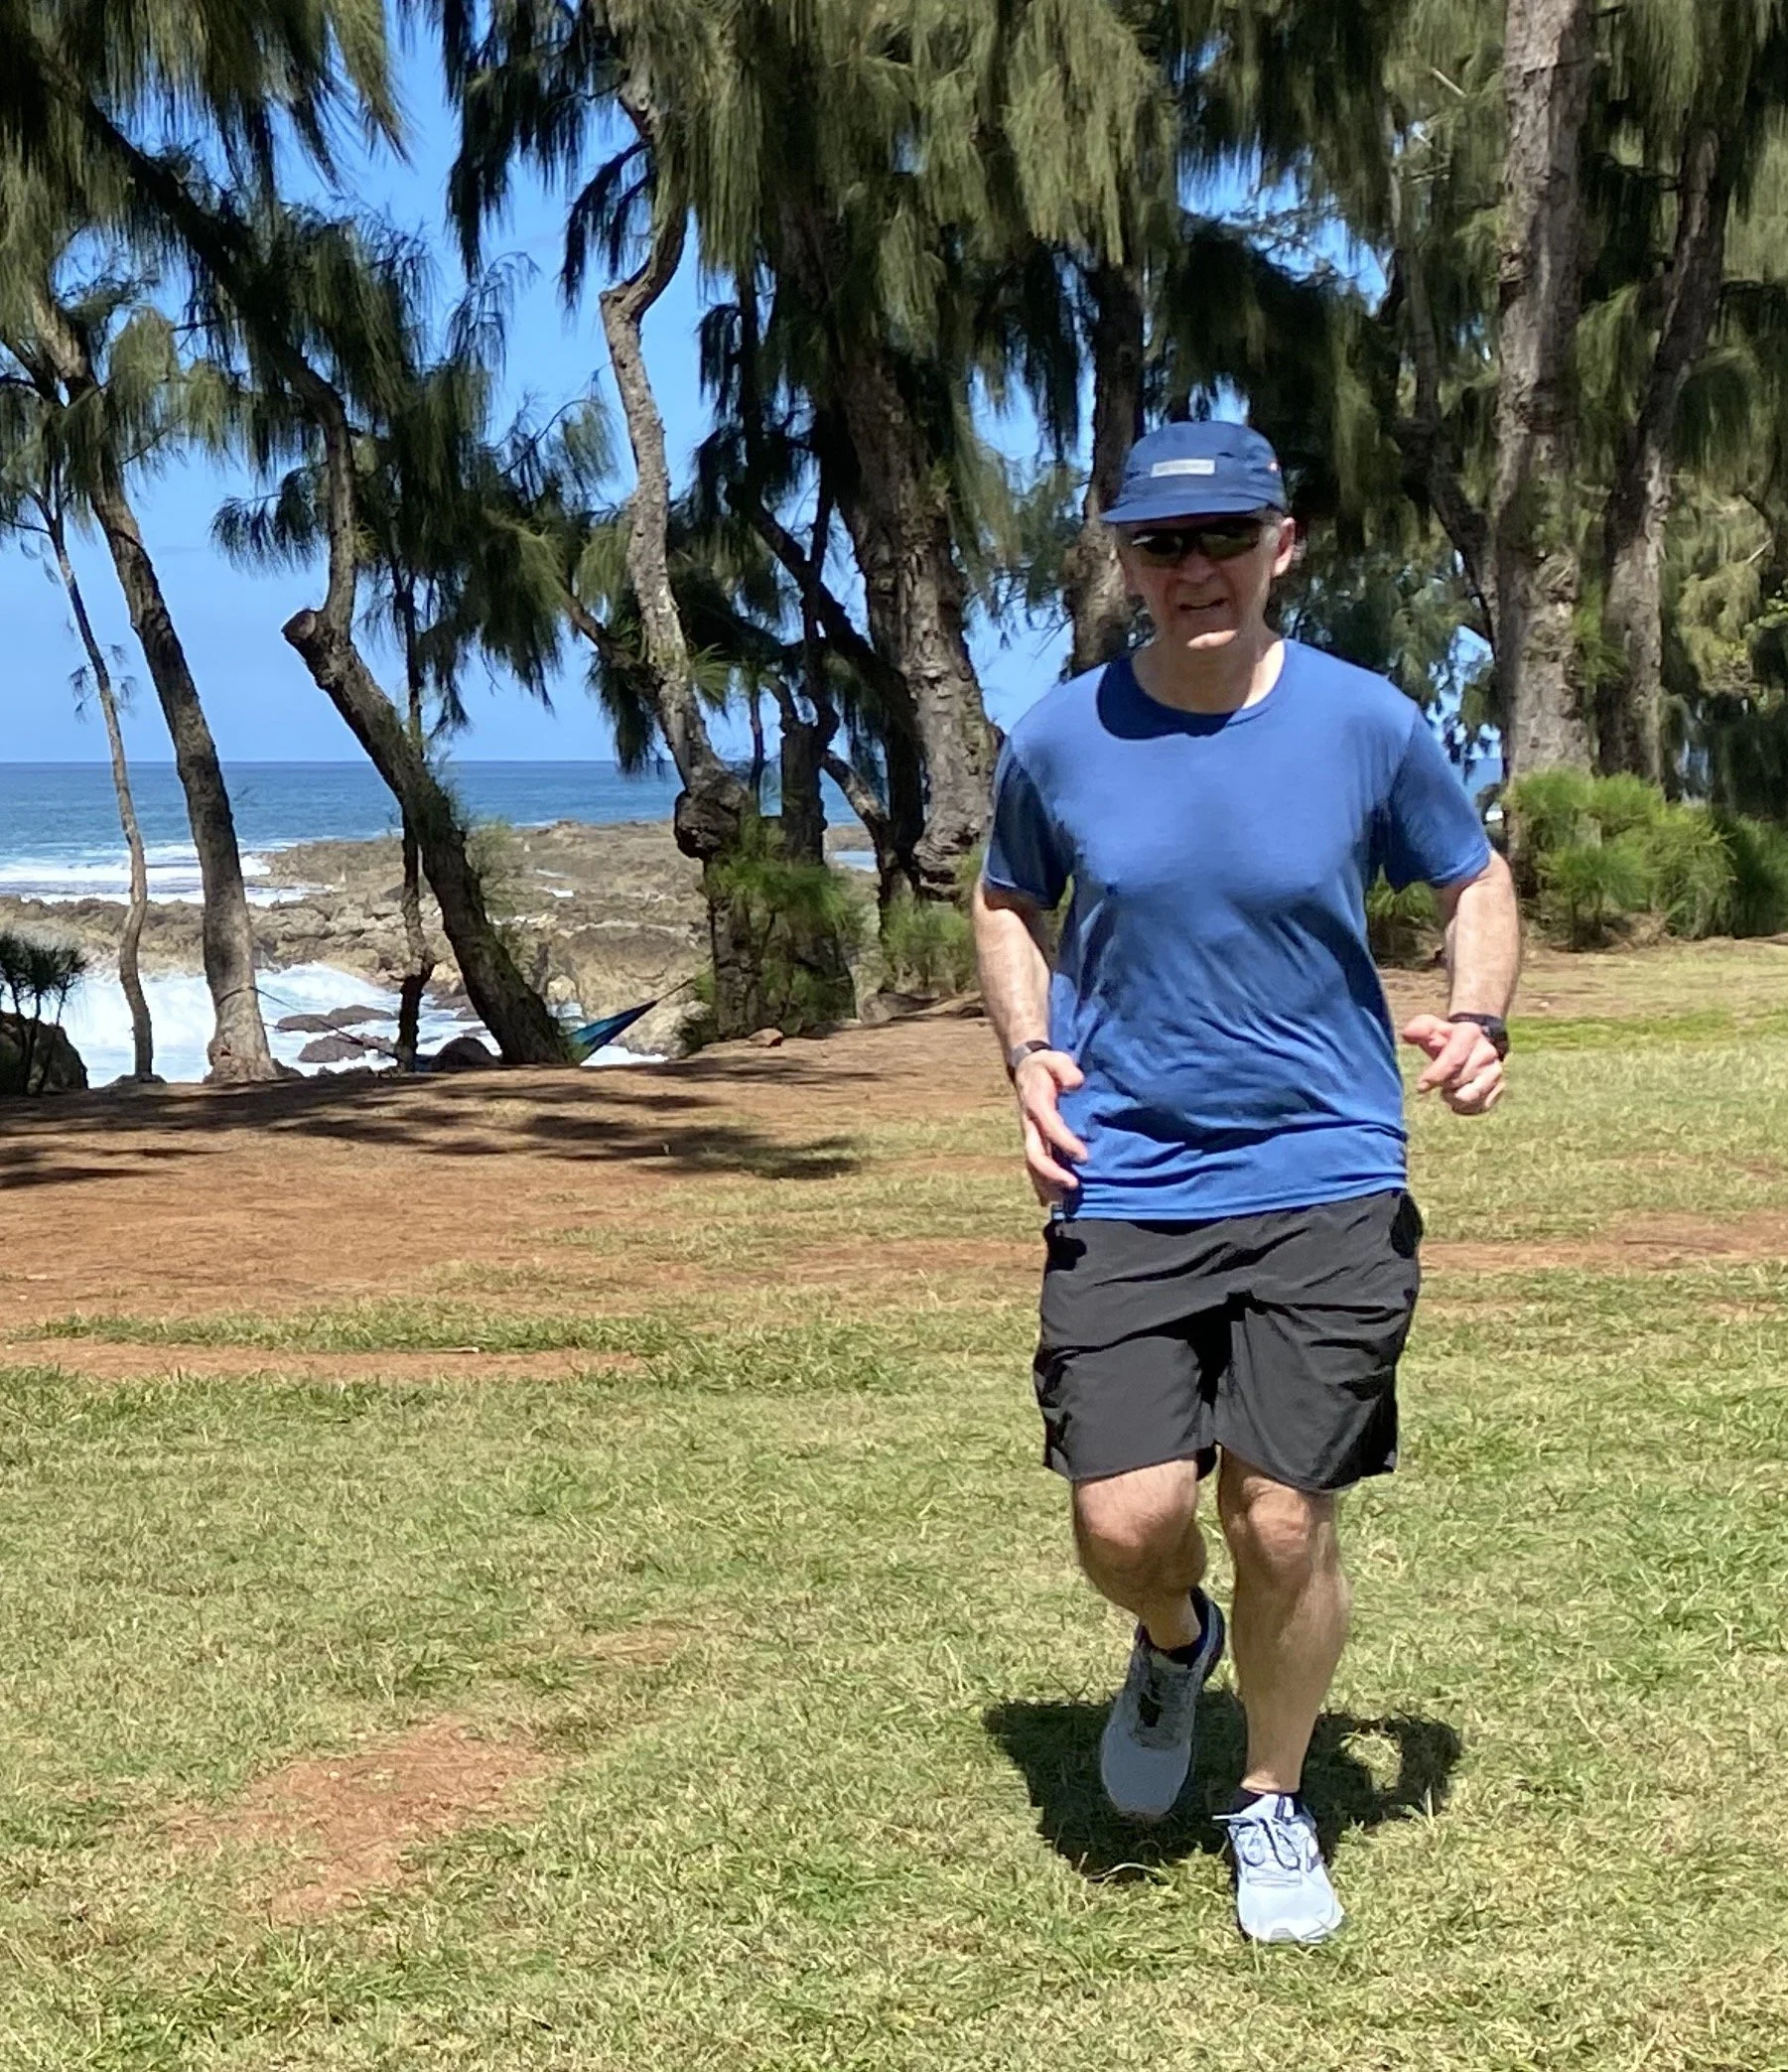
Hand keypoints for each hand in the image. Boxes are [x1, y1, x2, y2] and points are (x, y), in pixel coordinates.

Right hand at [1012, 1049, 1087, 1203]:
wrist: (1026, 1068)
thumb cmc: (1046, 1066)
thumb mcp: (1056, 1059)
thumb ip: (1065, 1069)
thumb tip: (1076, 1082)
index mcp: (1036, 1103)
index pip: (1049, 1126)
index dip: (1064, 1142)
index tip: (1083, 1156)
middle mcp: (1029, 1122)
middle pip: (1034, 1153)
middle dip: (1052, 1172)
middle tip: (1074, 1184)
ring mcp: (1029, 1134)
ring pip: (1033, 1163)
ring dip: (1047, 1182)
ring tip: (1065, 1198)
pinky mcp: (1032, 1140)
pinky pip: (1034, 1164)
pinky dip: (1041, 1183)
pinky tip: (1053, 1199)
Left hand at [1401, 1014, 1504, 1115]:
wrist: (1472, 1045)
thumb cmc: (1445, 1039)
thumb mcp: (1431, 1028)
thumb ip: (1417, 1028)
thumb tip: (1407, 1034)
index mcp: (1470, 1034)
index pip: (1453, 1059)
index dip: (1436, 1075)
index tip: (1421, 1087)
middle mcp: (1487, 1052)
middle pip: (1457, 1081)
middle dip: (1443, 1084)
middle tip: (1439, 1080)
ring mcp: (1495, 1071)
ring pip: (1469, 1097)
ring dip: (1453, 1097)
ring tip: (1449, 1087)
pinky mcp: (1499, 1088)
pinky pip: (1478, 1107)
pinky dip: (1464, 1107)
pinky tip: (1459, 1095)